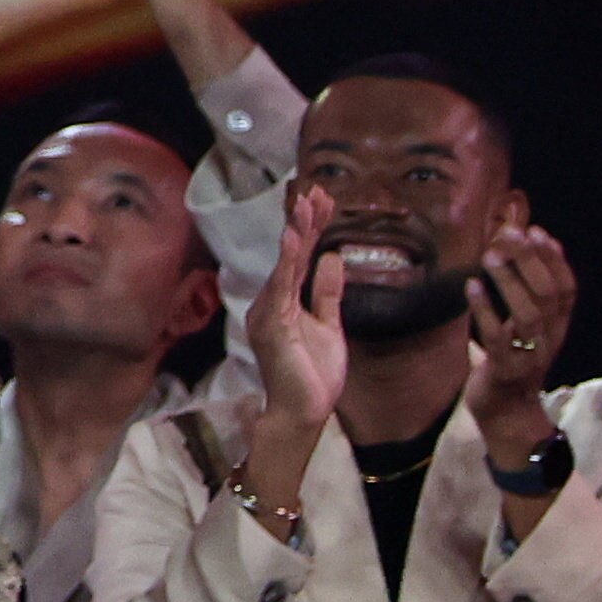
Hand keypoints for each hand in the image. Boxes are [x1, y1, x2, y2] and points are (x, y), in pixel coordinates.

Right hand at [248, 187, 346, 434]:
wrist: (302, 412)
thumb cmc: (311, 375)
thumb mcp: (328, 325)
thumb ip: (327, 293)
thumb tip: (333, 258)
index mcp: (283, 302)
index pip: (300, 257)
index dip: (312, 229)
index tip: (324, 200)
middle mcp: (270, 303)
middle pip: (290, 255)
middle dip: (304, 221)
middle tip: (315, 189)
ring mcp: (268, 313)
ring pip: (285, 265)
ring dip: (297, 233)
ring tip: (305, 203)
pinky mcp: (272, 325)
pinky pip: (281, 288)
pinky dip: (288, 262)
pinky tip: (295, 239)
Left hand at [466, 223, 572, 450]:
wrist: (506, 414)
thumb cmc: (510, 364)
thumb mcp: (524, 333)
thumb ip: (523, 303)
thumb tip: (509, 260)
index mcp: (557, 328)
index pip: (566, 288)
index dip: (554, 259)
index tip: (536, 232)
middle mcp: (549, 339)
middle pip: (548, 293)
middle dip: (530, 260)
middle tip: (508, 234)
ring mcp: (529, 355)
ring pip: (528, 313)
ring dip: (508, 280)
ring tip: (489, 255)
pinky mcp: (504, 370)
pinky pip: (495, 337)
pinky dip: (484, 309)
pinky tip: (471, 287)